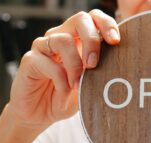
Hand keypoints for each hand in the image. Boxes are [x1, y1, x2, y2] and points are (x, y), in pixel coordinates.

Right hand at [8, 10, 119, 131]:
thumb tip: (120, 68)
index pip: (94, 19)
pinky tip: (64, 91)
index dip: (106, 24)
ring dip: (74, 65)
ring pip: (62, 40)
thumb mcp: (91, 87)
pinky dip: (59, 79)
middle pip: (80, 19)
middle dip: (91, 40)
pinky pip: (46, 62)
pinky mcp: (30, 60)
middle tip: (94, 64)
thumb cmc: (69, 98)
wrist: (42, 115)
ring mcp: (44, 47)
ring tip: (77, 86)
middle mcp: (62, 37)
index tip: (115, 41)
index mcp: (80, 40)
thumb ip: (102, 74)